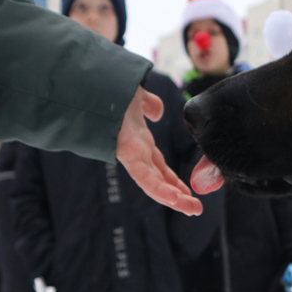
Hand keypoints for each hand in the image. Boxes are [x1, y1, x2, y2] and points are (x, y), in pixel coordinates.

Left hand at [117, 87, 202, 215]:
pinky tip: (175, 199)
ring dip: (174, 199)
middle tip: (196, 209)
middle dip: (178, 196)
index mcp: (139, 143)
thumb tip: (157, 113)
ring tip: (193, 210)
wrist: (95, 81)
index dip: (173, 181)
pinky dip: (159, 189)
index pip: (158, 168)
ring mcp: (130, 153)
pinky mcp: (126, 153)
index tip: (188, 192)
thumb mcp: (138, 97)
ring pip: (153, 184)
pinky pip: (144, 176)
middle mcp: (135, 152)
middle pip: (159, 181)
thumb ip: (149, 105)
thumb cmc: (111, 88)